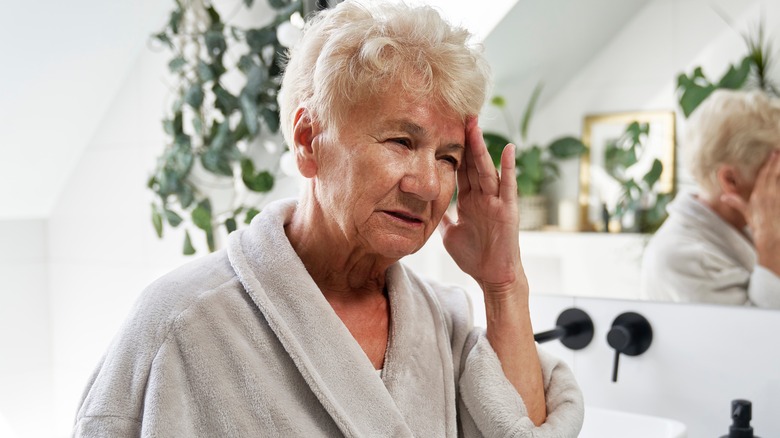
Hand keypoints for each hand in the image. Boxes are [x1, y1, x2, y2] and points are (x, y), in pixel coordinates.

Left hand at [440, 117, 525, 296]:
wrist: (492, 277)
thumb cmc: (474, 256)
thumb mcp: (449, 233)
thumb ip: (441, 216)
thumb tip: (424, 205)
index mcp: (469, 200)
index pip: (459, 169)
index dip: (453, 150)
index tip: (444, 129)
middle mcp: (482, 196)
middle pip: (472, 163)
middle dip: (466, 140)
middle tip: (460, 114)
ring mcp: (496, 201)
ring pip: (486, 169)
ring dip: (481, 147)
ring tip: (475, 125)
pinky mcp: (507, 210)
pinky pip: (507, 186)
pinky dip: (508, 168)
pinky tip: (508, 149)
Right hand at [722, 150, 779, 274]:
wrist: (771, 237)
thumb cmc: (758, 225)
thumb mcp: (746, 213)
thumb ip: (736, 203)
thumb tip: (724, 197)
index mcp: (759, 194)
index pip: (764, 176)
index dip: (769, 164)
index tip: (773, 153)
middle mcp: (770, 194)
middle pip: (774, 174)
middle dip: (777, 163)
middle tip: (779, 151)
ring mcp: (778, 198)